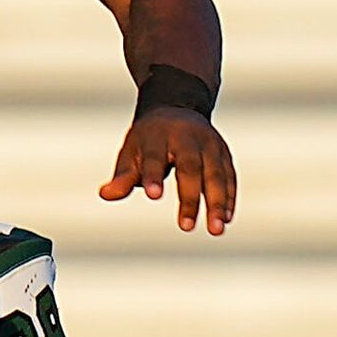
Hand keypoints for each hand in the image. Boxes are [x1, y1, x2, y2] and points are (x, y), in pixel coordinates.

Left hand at [101, 108, 236, 234]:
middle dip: (190, 198)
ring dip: (217, 203)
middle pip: (190, 168)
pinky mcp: (223, 152)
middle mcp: (187, 137)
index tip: (153, 196)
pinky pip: (229, 176)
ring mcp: (209, 144)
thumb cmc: (150, 138)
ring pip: (216, 174)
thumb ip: (123, 175)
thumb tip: (106, 194)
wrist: (177, 107)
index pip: (155, 157)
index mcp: (158, 135)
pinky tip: (226, 219)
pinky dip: (229, 197)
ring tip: (216, 229)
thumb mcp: (132, 151)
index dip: (153, 175)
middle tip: (186, 226)